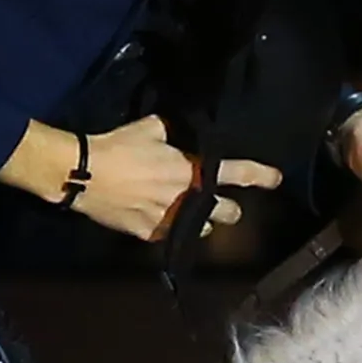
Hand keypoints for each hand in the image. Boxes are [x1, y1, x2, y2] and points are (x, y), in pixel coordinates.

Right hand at [11, 113, 273, 241]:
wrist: (85, 174)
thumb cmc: (118, 146)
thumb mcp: (150, 127)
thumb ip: (173, 132)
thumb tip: (180, 132)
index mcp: (192, 169)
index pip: (237, 173)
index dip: (261, 176)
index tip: (276, 179)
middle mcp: (188, 198)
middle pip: (228, 213)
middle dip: (230, 209)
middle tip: (225, 205)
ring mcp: (170, 220)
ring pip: (202, 229)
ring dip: (201, 221)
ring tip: (190, 213)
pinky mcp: (149, 234)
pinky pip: (171, 235)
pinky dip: (170, 227)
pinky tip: (160, 218)